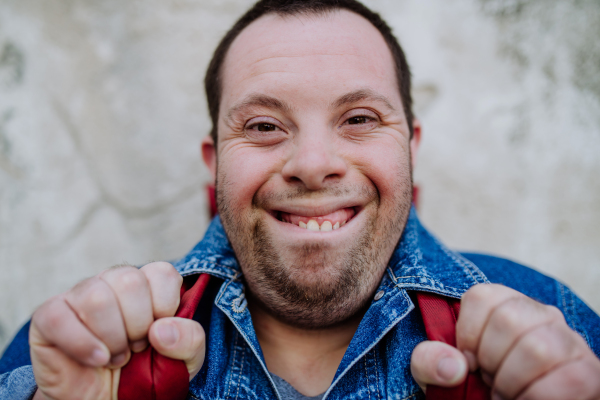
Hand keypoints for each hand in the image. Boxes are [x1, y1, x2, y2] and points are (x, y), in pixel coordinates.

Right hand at [29, 262, 205, 399]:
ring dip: (112, 337)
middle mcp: (111, 282)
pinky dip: (82, 344)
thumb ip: (189, 339)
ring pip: (96, 297)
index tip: (159, 333)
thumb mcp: (184, 360)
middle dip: (139, 325)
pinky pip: (58, 317)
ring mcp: (78, 296)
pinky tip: (97, 360)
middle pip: (129, 280)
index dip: (165, 307)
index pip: (162, 272)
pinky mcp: (49, 317)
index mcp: (146, 283)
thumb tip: (161, 329)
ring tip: (116, 357)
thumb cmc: (147, 374)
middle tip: (136, 348)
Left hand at [411, 284, 599, 398]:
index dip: (468, 334)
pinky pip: (567, 379)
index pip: (483, 297)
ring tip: (507, 393)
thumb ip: (429, 362)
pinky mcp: (589, 371)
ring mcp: (569, 341)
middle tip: (490, 381)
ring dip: (513, 381)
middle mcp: (540, 315)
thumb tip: (452, 366)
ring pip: (538, 347)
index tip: (468, 362)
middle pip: (509, 318)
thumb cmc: (477, 387)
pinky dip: (537, 397)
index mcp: (504, 306)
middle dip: (490, 359)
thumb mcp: (444, 373)